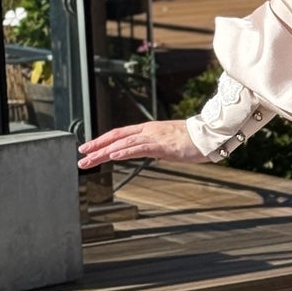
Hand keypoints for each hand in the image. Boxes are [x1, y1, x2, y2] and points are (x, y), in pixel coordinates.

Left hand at [78, 119, 205, 169]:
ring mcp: (154, 137)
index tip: (88, 148)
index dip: (102, 140)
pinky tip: (112, 156)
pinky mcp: (162, 145)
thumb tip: (149, 153)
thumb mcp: (169, 144)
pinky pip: (139, 148)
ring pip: (123, 143)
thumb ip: (156, 147)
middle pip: (116, 138)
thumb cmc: (194, 141)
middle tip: (80, 157)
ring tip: (89, 160)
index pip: (119, 134)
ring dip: (104, 152)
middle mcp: (148, 131)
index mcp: (148, 130)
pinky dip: (125, 152)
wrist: (211, 135)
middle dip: (96, 147)